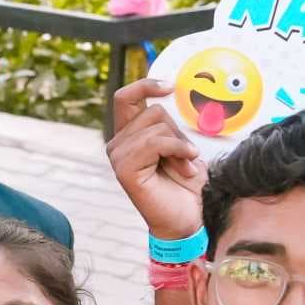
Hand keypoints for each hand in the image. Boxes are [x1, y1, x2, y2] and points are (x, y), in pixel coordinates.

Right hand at [106, 74, 209, 242]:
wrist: (187, 218)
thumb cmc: (185, 184)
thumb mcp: (180, 145)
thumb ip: (170, 124)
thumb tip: (175, 94)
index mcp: (128, 135)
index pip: (125, 97)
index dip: (145, 86)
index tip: (171, 87)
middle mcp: (118, 144)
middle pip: (153, 112)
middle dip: (178, 131)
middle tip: (186, 155)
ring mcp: (118, 157)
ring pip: (157, 127)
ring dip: (180, 146)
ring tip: (185, 167)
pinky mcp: (124, 170)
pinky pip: (155, 143)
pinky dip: (177, 151)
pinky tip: (186, 168)